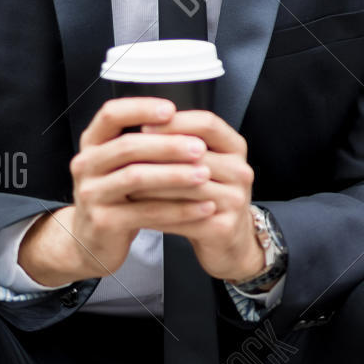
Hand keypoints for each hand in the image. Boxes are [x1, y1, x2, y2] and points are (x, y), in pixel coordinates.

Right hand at [18, 97, 224, 286]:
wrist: (93, 239)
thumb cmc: (118, 194)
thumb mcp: (122, 164)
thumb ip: (144, 142)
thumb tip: (188, 121)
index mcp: (93, 143)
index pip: (111, 114)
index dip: (141, 108)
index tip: (172, 109)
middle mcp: (86, 165)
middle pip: (127, 147)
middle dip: (168, 145)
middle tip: (200, 147)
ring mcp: (91, 194)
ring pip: (136, 178)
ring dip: (174, 175)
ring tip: (205, 175)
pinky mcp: (103, 222)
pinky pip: (146, 212)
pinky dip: (178, 209)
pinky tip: (203, 207)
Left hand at [138, 108, 262, 282]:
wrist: (229, 240)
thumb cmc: (208, 197)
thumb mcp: (204, 164)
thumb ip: (182, 144)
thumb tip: (143, 123)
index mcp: (235, 148)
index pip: (207, 124)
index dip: (174, 123)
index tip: (143, 126)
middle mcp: (241, 171)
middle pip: (194, 155)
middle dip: (155, 155)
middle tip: (123, 157)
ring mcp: (235, 200)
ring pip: (184, 186)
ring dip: (151, 185)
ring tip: (123, 183)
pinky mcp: (224, 226)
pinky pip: (182, 216)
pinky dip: (156, 212)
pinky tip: (135, 209)